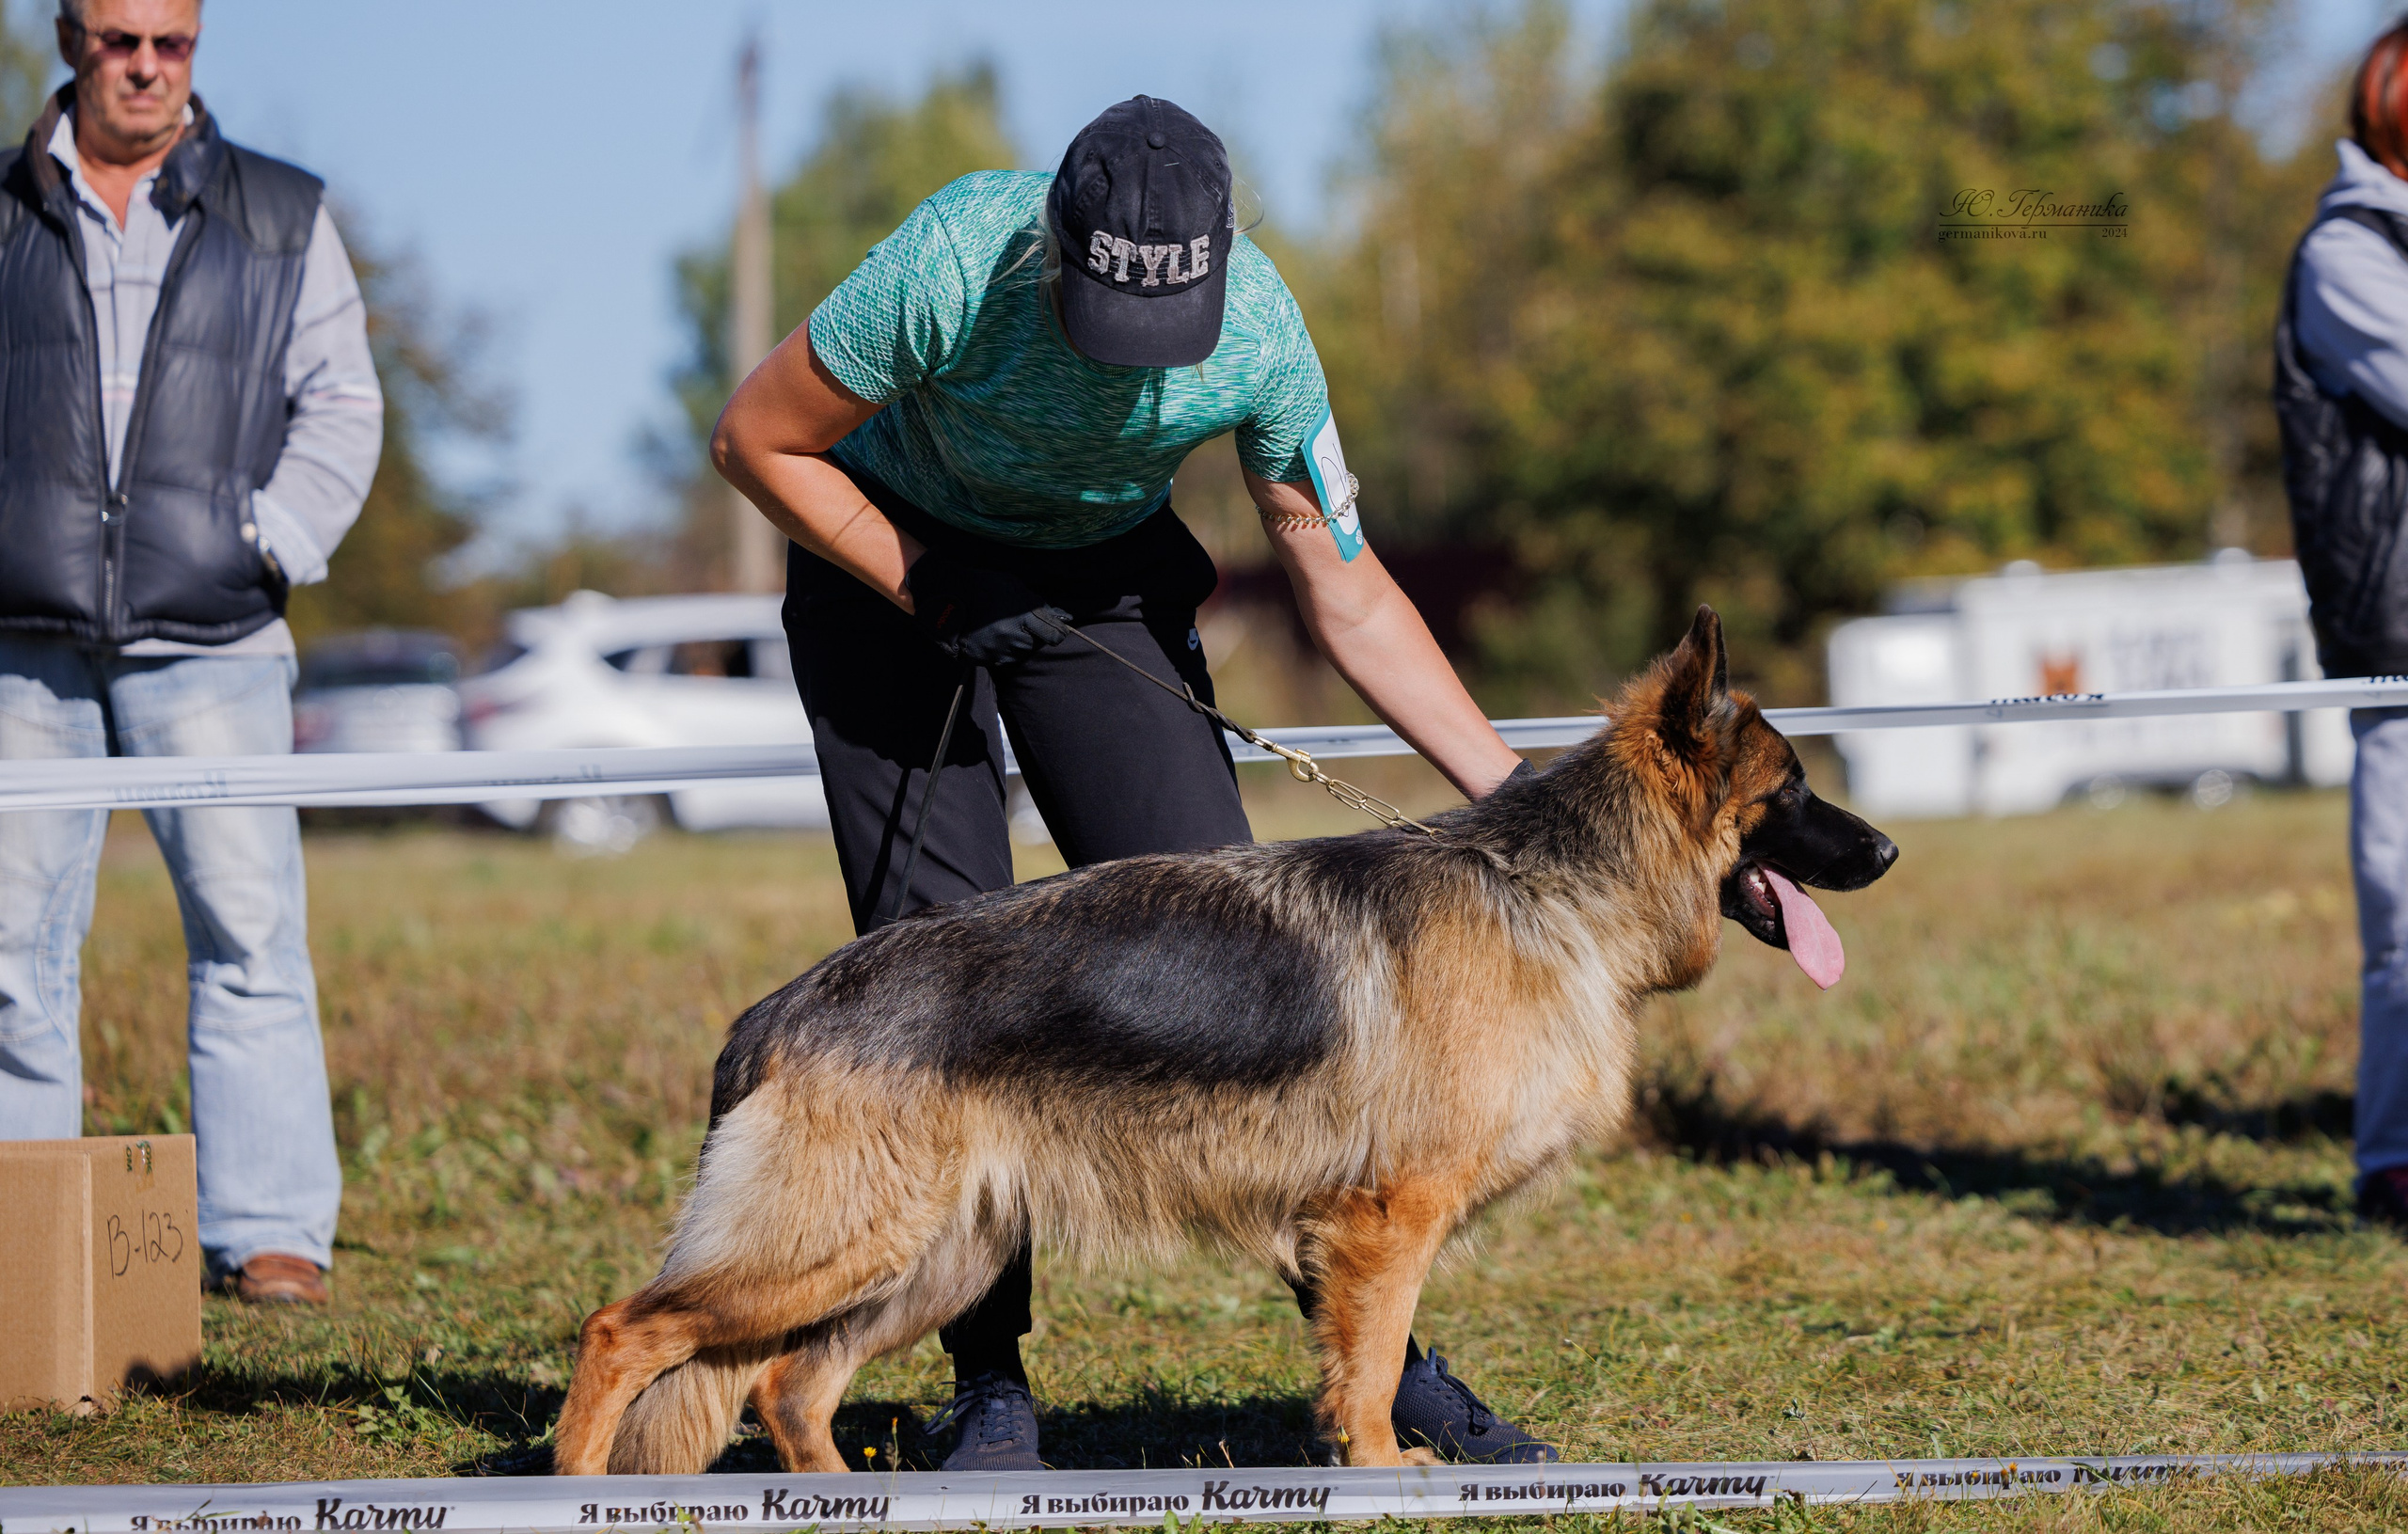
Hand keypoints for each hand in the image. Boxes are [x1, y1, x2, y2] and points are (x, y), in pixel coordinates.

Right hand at [904, 551, 1071, 667]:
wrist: (946, 596)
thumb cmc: (983, 586)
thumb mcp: (1014, 587)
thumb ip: (1039, 604)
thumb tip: (1064, 617)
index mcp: (1023, 618)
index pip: (1054, 635)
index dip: (1059, 632)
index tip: (1058, 629)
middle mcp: (1013, 637)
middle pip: (1037, 644)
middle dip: (1033, 634)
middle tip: (1018, 621)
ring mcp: (998, 651)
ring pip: (1021, 653)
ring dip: (1018, 643)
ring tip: (1002, 626)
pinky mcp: (985, 659)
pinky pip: (1004, 659)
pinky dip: (1002, 650)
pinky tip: (992, 635)